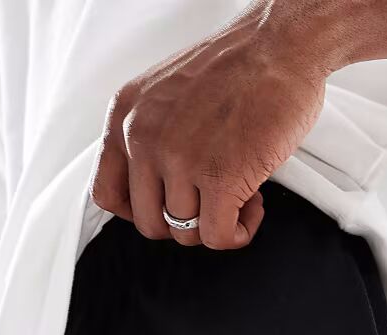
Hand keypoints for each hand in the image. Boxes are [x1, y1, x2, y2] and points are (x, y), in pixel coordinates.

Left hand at [90, 4, 327, 248]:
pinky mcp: (221, 178)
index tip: (168, 205)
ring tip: (240, 195)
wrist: (280, 46)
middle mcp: (144, 138)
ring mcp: (180, 160)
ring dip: (217, 224)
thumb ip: (152, 136)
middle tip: (212, 201)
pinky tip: (254, 205)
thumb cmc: (237, 66)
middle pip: (149, 223)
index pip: (106, 193)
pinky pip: (218, 237)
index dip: (141, 211)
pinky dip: (239, 232)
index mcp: (126, 116)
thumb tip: (161, 187)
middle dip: (185, 222)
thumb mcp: (167, 95)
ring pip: (186, 233)